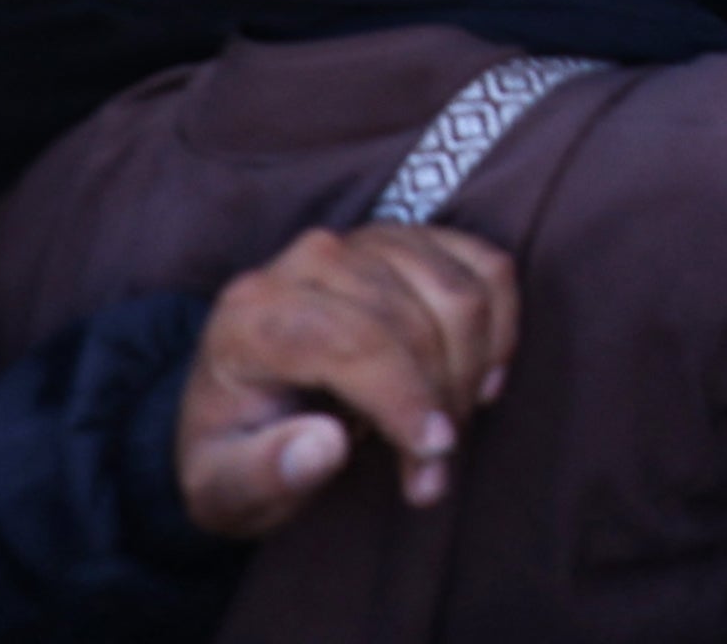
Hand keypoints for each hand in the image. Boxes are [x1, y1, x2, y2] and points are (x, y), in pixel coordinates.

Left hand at [175, 222, 517, 534]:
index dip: (402, 396)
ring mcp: (367, 241)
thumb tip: (324, 446)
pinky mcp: (413, 240)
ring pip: (457, 293)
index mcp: (251, 314)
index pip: (349, 339)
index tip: (434, 452)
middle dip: (439, 399)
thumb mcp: (225, 487)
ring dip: (472, 369)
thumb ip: (262, 473)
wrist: (245, 404)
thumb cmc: (238, 451)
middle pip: (410, 318)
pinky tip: (480, 377)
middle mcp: (308, 261)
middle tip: (434, 469)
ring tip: (450, 430)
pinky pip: (487, 266)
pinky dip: (501, 325)